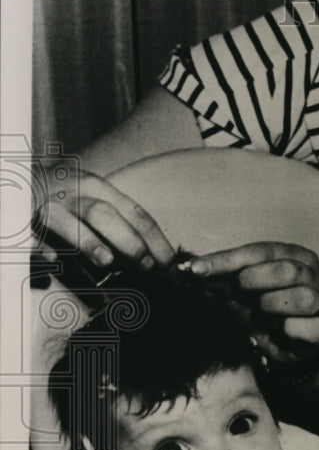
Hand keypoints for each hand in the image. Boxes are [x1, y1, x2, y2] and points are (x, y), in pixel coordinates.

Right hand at [34, 163, 174, 272]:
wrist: (13, 181)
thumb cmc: (59, 198)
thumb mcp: (92, 201)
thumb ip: (119, 224)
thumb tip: (151, 259)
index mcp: (98, 188)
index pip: (136, 214)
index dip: (156, 240)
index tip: (172, 267)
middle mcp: (74, 192)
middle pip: (107, 214)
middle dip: (130, 241)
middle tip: (147, 268)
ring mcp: (47, 204)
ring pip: (71, 219)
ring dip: (90, 242)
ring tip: (107, 263)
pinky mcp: (22, 219)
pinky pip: (31, 234)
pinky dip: (41, 247)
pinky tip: (52, 260)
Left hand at [187, 242, 318, 365]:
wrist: (286, 350)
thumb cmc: (264, 314)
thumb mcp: (242, 291)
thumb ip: (224, 278)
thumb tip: (190, 269)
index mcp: (295, 256)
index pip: (261, 251)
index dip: (227, 260)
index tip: (196, 270)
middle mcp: (313, 275)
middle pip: (287, 270)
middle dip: (254, 280)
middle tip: (235, 293)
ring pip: (301, 297)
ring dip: (272, 306)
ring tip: (258, 314)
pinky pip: (312, 328)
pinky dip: (290, 329)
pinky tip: (277, 331)